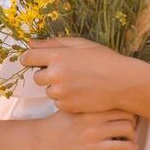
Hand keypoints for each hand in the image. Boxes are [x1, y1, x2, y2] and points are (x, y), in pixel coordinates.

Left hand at [18, 35, 148, 112]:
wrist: (122, 83)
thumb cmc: (103, 59)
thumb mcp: (80, 44)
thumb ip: (53, 43)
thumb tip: (30, 43)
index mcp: (57, 56)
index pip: (27, 58)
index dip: (31, 59)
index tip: (37, 60)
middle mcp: (55, 75)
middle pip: (37, 77)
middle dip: (47, 75)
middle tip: (66, 72)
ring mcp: (60, 92)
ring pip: (48, 90)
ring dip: (57, 87)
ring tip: (78, 82)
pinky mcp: (66, 106)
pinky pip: (57, 102)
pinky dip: (65, 99)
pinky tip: (80, 92)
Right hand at [37, 107, 140, 149]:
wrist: (41, 141)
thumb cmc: (56, 124)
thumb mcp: (71, 106)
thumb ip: (88, 102)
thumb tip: (107, 97)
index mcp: (88, 104)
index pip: (118, 99)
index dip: (128, 106)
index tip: (129, 111)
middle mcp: (93, 116)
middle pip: (128, 113)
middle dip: (134, 120)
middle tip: (133, 125)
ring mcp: (94, 133)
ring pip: (128, 129)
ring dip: (133, 135)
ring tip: (130, 138)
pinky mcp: (93, 149)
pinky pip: (120, 147)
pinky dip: (130, 148)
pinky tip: (130, 148)